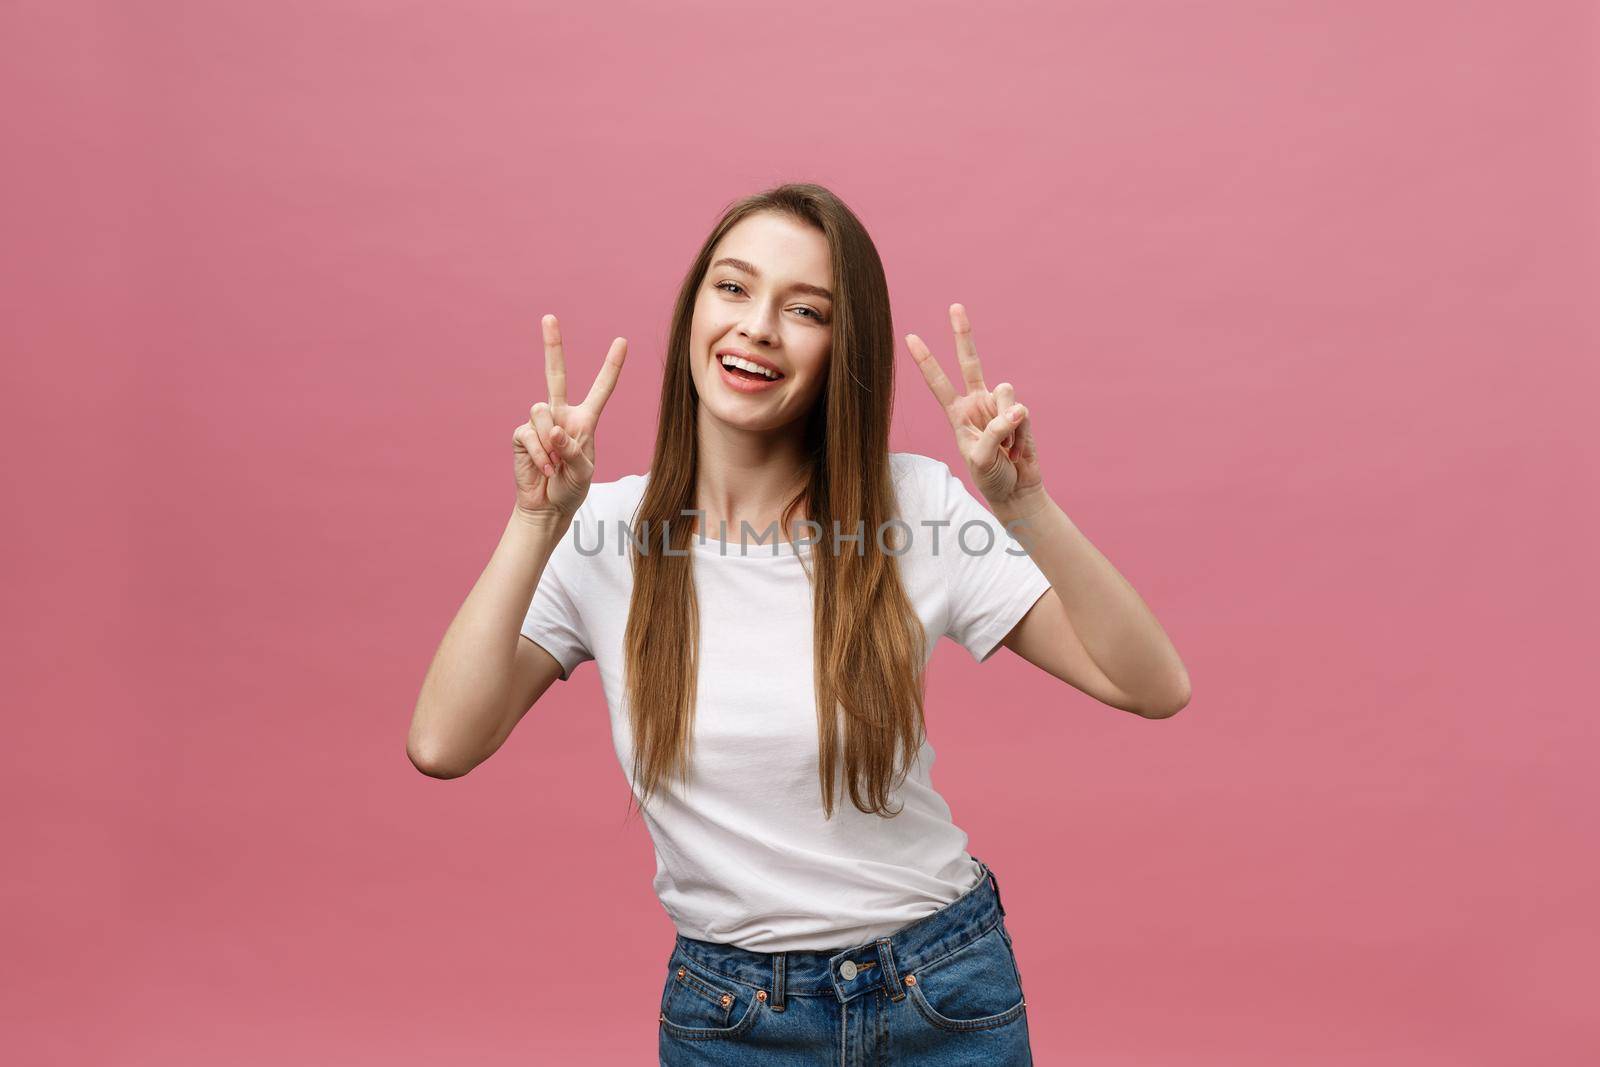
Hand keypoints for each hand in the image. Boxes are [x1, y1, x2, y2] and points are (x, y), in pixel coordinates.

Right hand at [512, 314, 626, 523]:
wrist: (547, 506)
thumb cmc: (572, 487)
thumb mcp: (583, 471)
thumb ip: (572, 449)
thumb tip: (554, 428)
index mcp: (584, 420)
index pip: (601, 389)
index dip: (611, 366)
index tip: (622, 341)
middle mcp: (561, 415)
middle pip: (556, 375)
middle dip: (552, 346)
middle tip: (549, 317)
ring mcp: (540, 423)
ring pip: (541, 411)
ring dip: (550, 441)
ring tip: (555, 463)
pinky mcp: (522, 435)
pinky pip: (529, 433)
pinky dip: (539, 453)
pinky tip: (544, 468)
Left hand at [905, 303, 1042, 509]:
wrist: (1016, 489)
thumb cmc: (990, 476)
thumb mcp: (980, 458)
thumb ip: (994, 432)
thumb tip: (1016, 408)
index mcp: (957, 413)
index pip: (938, 382)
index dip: (926, 361)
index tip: (910, 337)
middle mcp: (977, 402)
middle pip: (970, 362)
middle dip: (963, 334)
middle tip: (954, 306)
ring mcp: (1000, 404)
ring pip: (1005, 393)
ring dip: (1006, 421)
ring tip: (1005, 445)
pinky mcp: (1020, 412)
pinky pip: (1021, 411)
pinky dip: (1020, 431)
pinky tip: (1017, 446)